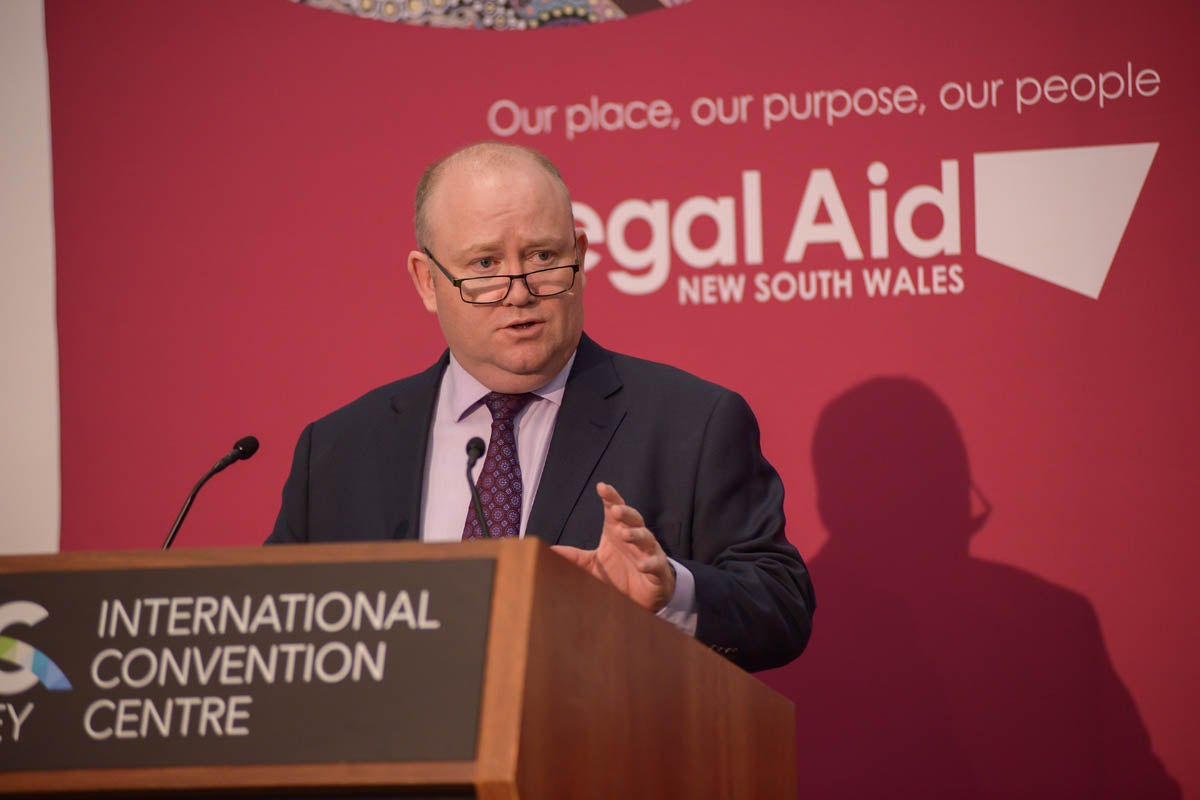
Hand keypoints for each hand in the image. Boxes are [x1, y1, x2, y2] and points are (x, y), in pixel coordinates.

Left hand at [552, 482, 675, 611]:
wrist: (642, 596)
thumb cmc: (618, 573)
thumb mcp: (593, 564)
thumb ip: (574, 556)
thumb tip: (550, 549)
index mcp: (618, 532)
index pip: (615, 509)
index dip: (611, 497)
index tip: (601, 487)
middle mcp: (634, 538)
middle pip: (633, 518)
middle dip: (625, 513)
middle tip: (615, 510)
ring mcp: (648, 552)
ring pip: (645, 537)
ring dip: (636, 534)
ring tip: (625, 534)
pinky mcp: (657, 569)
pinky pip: (655, 563)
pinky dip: (649, 563)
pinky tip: (641, 565)